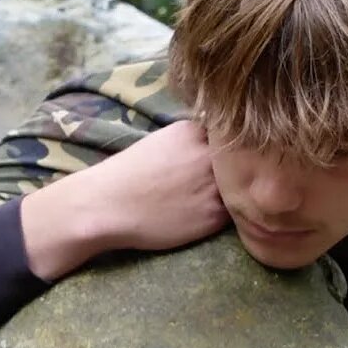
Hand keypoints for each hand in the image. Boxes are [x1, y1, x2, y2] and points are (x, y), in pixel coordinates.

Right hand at [86, 120, 230, 250]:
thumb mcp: (163, 141)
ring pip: (241, 189)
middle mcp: (209, 155)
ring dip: (236, 194)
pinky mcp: (214, 215)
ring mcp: (215, 186)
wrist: (107, 206)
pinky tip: (206, 214)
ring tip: (215, 199)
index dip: (229, 149)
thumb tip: (220, 148)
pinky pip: (234, 214)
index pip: (228, 136)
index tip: (225, 158)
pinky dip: (226, 215)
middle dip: (238, 169)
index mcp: (194, 131)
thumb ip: (194, 141)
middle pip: (241, 160)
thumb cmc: (128, 174)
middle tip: (231, 180)